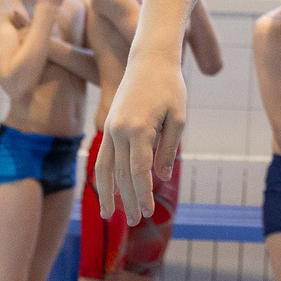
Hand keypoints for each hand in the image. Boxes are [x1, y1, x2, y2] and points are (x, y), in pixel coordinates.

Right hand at [96, 57, 186, 221]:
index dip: (142, 194)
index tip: (146, 212)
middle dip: (128, 199)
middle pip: (121, 174)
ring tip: (108, 215)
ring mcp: (110, 127)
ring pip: (105, 168)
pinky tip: (106, 191)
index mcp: (139, 129)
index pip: (139, 171)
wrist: (149, 59)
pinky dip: (103, 175)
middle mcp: (119, 130)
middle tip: (134, 221)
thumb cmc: (170, 87)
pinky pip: (102, 156)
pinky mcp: (108, 125)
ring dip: (107, 193)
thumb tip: (160, 178)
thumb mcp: (177, 118)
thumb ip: (168, 149)